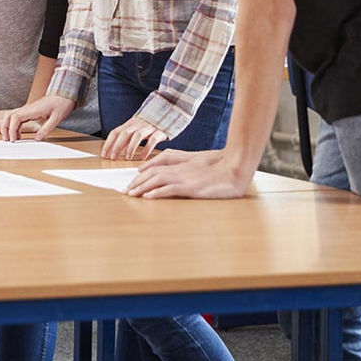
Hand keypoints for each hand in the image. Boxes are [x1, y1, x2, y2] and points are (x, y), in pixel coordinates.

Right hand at [0, 95, 75, 140]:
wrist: (64, 93)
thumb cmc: (62, 103)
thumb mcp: (57, 118)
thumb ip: (46, 129)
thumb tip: (37, 138)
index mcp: (33, 110)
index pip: (15, 118)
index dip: (12, 129)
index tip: (14, 139)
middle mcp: (27, 109)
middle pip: (8, 116)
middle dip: (5, 128)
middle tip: (7, 140)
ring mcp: (27, 110)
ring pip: (11, 117)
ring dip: (8, 127)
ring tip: (11, 138)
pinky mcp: (29, 112)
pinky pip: (17, 119)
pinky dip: (14, 127)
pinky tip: (19, 134)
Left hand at [102, 115, 167, 160]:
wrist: (166, 115)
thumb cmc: (147, 126)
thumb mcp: (134, 129)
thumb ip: (125, 138)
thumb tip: (113, 150)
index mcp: (129, 124)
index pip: (115, 132)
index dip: (108, 143)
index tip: (104, 154)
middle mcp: (137, 125)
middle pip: (124, 134)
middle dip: (117, 146)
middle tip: (112, 157)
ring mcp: (149, 127)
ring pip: (137, 136)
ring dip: (130, 148)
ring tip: (127, 158)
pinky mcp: (159, 132)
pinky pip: (152, 140)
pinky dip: (147, 148)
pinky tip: (143, 157)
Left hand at [126, 149, 252, 198]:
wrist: (235, 168)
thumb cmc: (219, 166)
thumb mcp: (198, 163)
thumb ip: (181, 165)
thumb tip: (166, 175)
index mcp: (181, 165)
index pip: (155, 168)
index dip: (141, 175)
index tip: (132, 182)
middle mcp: (180, 170)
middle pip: (152, 174)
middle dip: (137, 182)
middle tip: (125, 191)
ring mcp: (185, 178)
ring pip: (157, 181)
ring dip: (142, 187)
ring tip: (131, 194)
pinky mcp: (192, 187)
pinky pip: (170, 189)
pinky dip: (158, 193)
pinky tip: (148, 197)